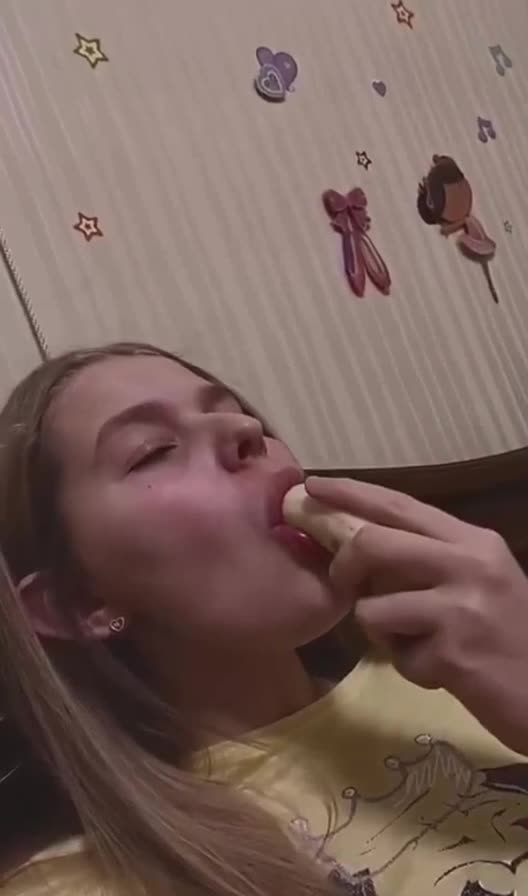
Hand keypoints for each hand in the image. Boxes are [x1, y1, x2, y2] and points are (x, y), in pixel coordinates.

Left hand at [306, 475, 527, 754]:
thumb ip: (430, 558)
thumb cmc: (513, 636)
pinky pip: (397, 657)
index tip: (315, 484)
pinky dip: (410, 669)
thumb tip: (360, 544)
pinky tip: (445, 673)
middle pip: (374, 544)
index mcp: (473, 541)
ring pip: (373, 607)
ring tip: (419, 643)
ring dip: (383, 633)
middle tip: (344, 584)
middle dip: (344, 566)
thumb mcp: (479, 581)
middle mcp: (469, 564)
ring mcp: (462, 609)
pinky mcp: (453, 655)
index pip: (400, 505)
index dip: (352, 492)